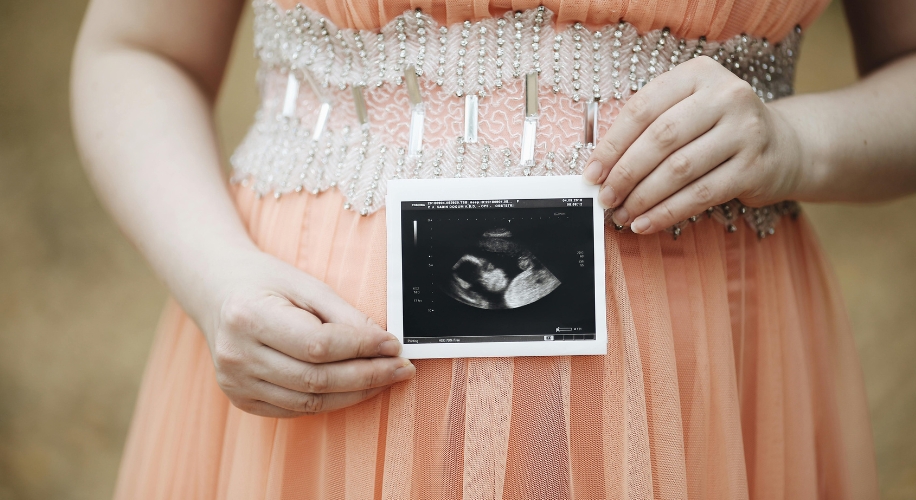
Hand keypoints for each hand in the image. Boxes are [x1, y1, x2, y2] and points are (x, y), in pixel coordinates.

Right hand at [199, 250, 413, 417]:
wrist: (218, 292)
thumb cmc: (264, 282)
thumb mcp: (306, 285)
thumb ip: (344, 315)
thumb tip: (383, 342)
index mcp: (249, 317)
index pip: (319, 344)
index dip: (362, 347)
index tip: (394, 344)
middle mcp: (237, 354)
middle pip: (316, 378)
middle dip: (367, 375)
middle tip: (401, 368)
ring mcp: (236, 382)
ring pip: (309, 402)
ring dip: (355, 393)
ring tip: (385, 379)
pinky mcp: (242, 399)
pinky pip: (295, 410)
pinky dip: (330, 401)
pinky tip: (353, 388)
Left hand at [582, 56, 804, 233]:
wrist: (783, 146)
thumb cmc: (717, 130)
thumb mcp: (687, 111)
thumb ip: (648, 129)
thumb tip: (600, 170)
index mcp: (698, 74)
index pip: (643, 109)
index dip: (611, 145)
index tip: (591, 173)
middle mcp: (726, 96)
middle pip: (661, 139)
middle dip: (625, 174)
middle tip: (605, 198)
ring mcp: (745, 130)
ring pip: (679, 169)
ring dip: (643, 197)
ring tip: (622, 214)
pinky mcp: (755, 166)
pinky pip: (701, 195)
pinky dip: (668, 212)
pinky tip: (647, 223)